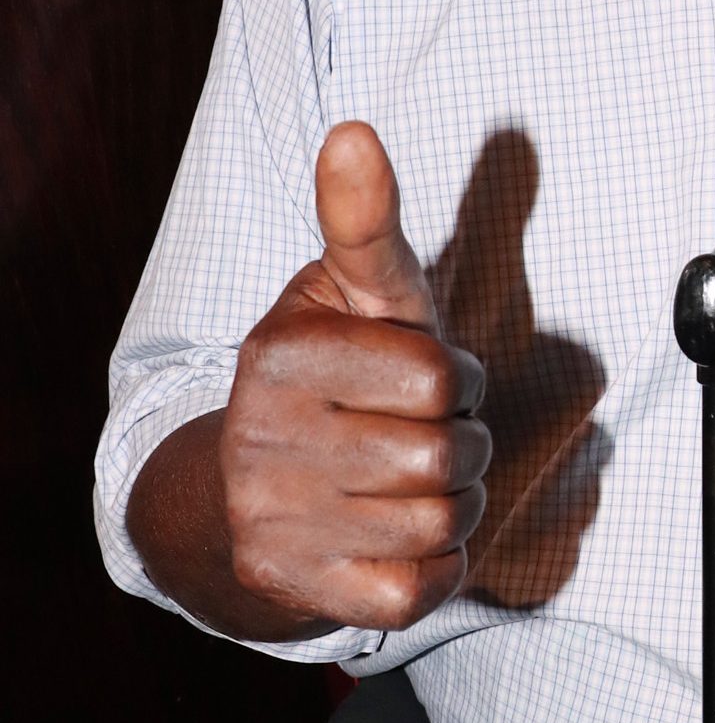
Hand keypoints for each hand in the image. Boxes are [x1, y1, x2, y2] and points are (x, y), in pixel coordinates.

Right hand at [217, 121, 489, 633]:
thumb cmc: (338, 374)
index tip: (425, 378)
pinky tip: (402, 535)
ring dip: (454, 506)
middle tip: (419, 435)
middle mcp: (260, 437)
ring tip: (411, 483)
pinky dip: (436, 566)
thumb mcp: (356, 293)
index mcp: (281, 353)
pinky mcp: (293, 586)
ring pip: (440, 524)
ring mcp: (271, 519)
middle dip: (460, 445)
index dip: (454, 379)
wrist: (247, 491)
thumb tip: (353, 133)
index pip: (440, 378)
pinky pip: (419, 590)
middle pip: (446, 457)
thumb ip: (368, 222)